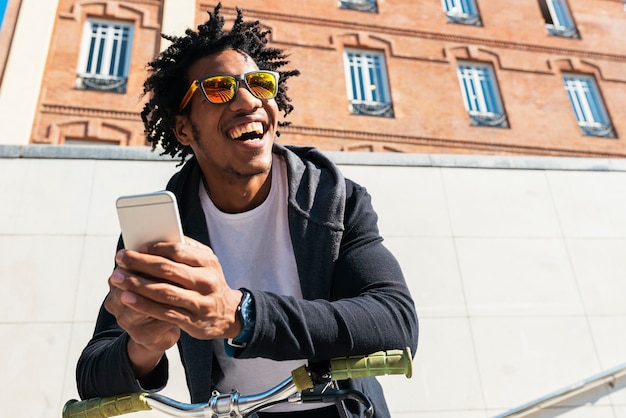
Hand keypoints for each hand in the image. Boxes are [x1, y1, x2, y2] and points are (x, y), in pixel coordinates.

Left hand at [109, 237, 243, 341]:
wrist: (229, 314)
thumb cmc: (210, 283)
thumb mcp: (207, 263)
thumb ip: (188, 251)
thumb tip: (157, 240)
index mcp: (209, 262)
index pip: (179, 251)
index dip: (156, 248)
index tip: (137, 247)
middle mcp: (206, 281)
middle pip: (168, 270)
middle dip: (140, 263)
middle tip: (120, 258)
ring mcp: (200, 302)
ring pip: (163, 292)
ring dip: (136, 284)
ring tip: (117, 278)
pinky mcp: (192, 321)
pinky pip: (164, 312)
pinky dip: (143, 304)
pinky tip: (127, 298)